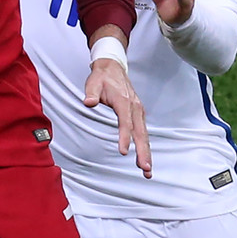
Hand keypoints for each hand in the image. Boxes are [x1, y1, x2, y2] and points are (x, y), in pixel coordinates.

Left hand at [82, 28, 151, 177]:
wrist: (112, 67)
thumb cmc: (102, 77)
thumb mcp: (93, 82)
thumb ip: (91, 93)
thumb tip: (88, 102)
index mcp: (124, 101)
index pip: (125, 122)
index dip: (125, 137)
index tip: (124, 151)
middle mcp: (135, 107)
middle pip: (140, 132)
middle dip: (143, 151)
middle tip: (145, 168)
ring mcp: (138, 111)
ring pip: (144, 135)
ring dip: (147, 152)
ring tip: (147, 171)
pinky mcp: (138, 114)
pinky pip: (143, 132)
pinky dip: (145, 146)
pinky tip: (145, 159)